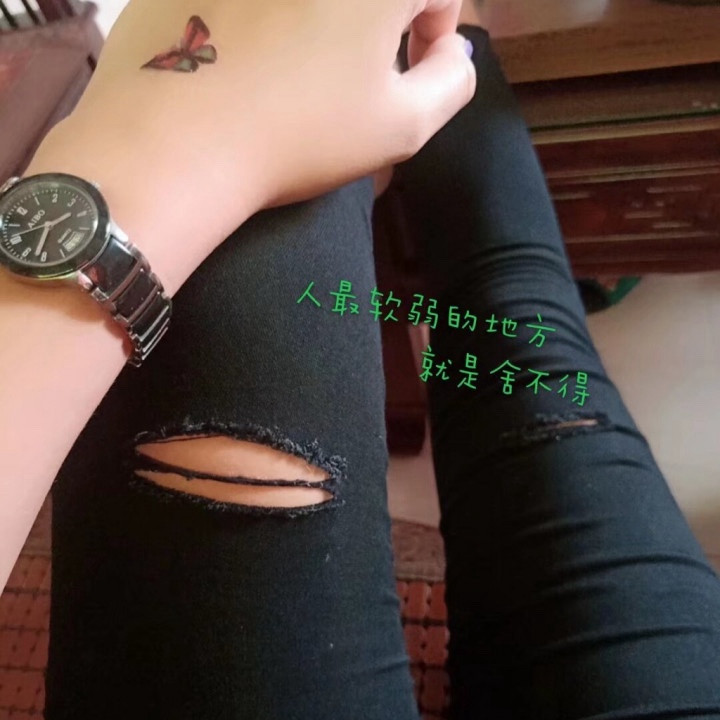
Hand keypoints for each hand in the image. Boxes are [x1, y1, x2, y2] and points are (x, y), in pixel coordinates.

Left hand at [27, 0, 475, 290]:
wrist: (174, 142)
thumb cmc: (301, 137)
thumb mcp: (404, 127)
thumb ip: (452, 80)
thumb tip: (451, 48)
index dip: (433, 30)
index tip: (407, 71)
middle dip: (376, 22)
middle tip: (353, 71)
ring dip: (321, 19)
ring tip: (297, 64)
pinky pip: (254, 0)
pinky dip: (266, 14)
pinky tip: (248, 52)